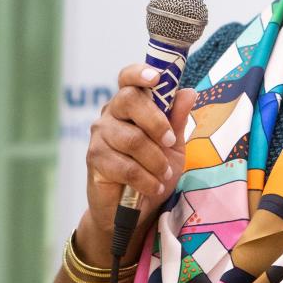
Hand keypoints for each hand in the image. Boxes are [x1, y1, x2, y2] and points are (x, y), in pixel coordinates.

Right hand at [78, 64, 198, 262]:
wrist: (135, 209)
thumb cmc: (154, 170)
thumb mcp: (174, 146)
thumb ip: (177, 120)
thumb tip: (188, 92)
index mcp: (130, 104)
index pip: (127, 78)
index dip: (139, 73)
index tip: (157, 77)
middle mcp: (110, 114)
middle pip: (129, 100)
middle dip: (156, 122)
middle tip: (171, 143)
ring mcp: (99, 136)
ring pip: (131, 138)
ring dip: (155, 159)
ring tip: (164, 174)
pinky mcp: (94, 161)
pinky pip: (125, 166)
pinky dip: (146, 179)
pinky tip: (153, 186)